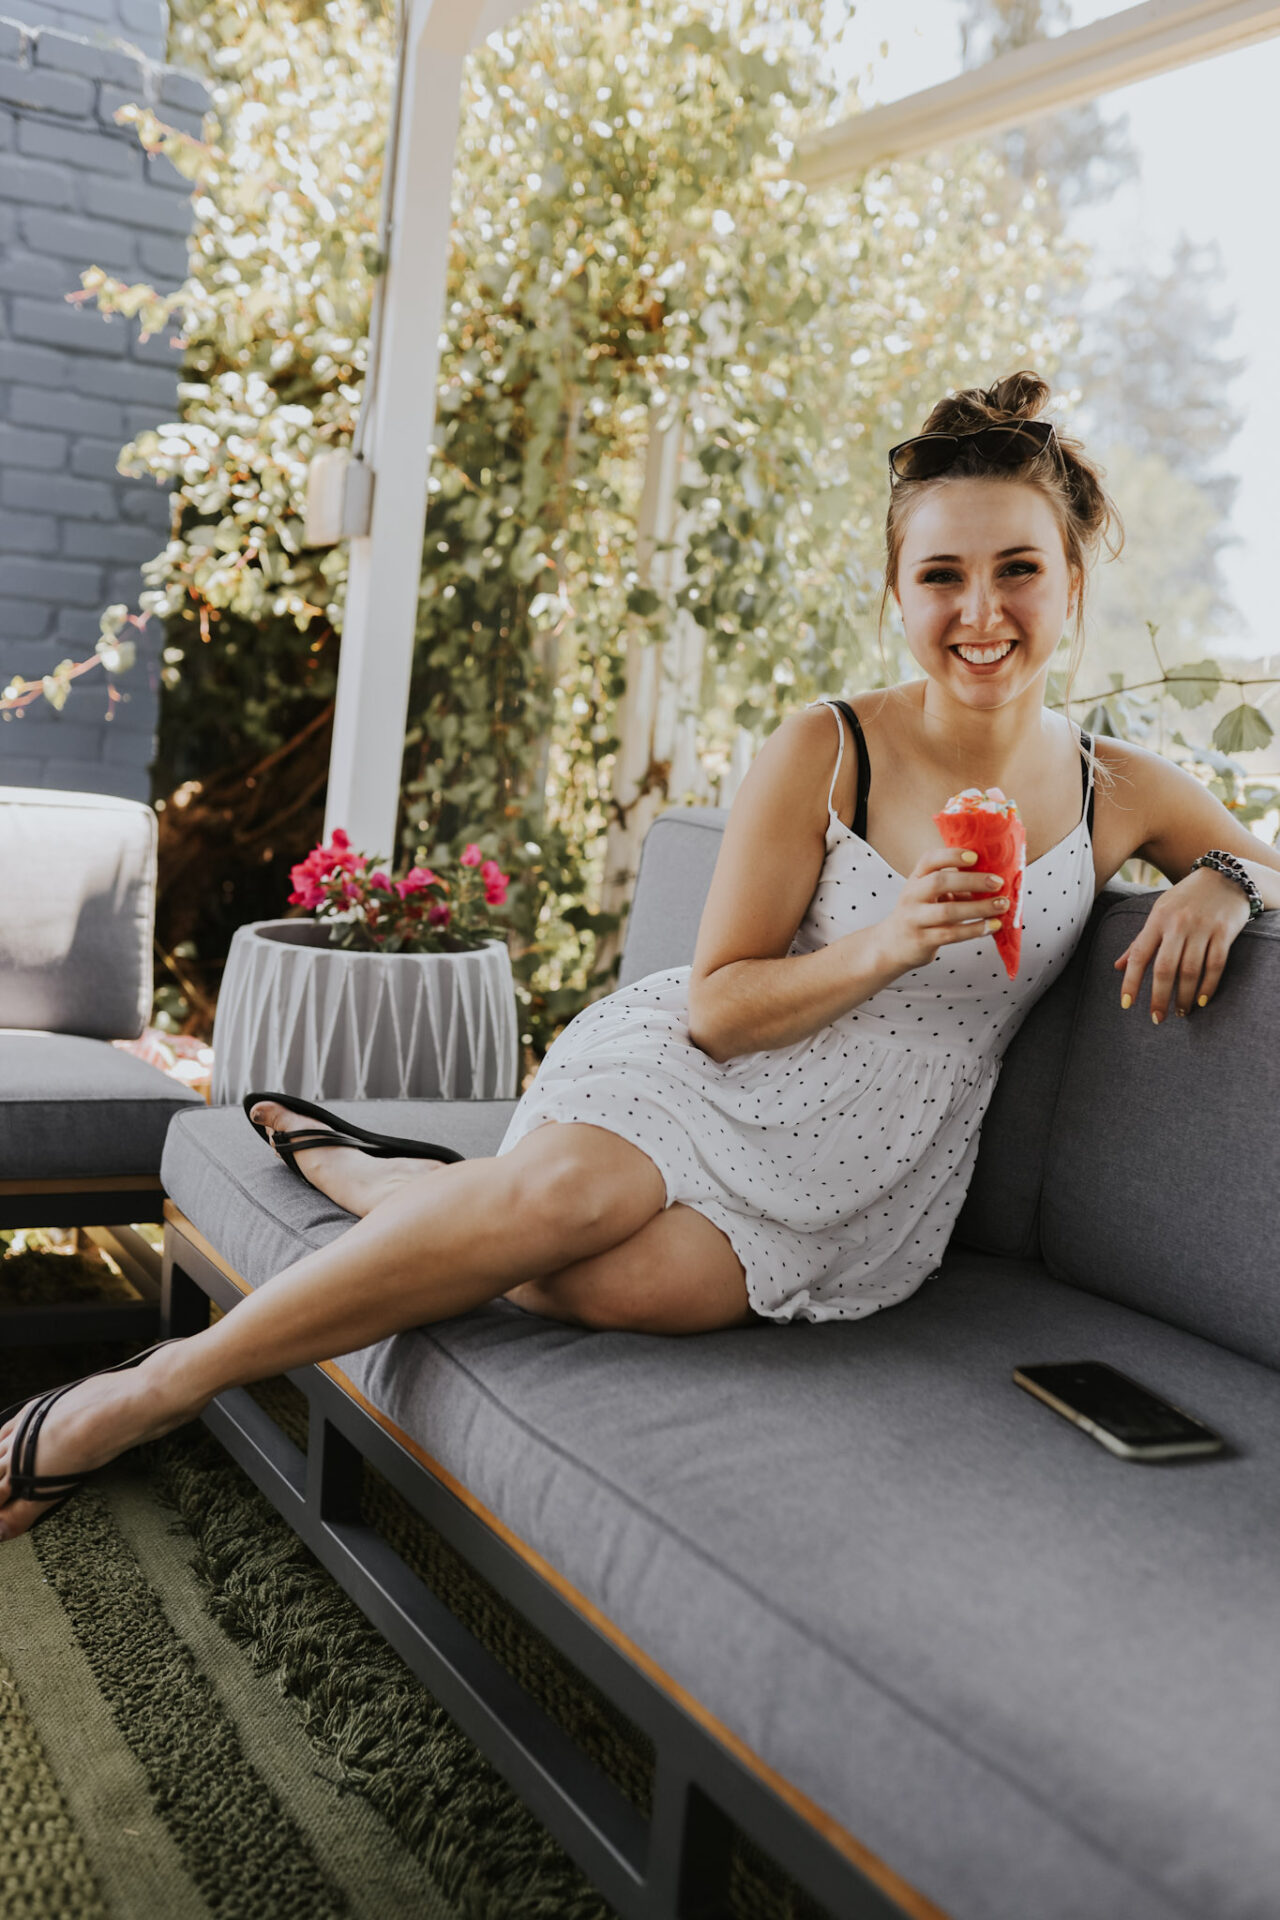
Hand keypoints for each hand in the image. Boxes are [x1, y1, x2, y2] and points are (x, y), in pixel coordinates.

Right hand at [873, 846, 1007, 976]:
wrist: (893, 945)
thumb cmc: (920, 914)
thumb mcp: (929, 893)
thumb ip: (953, 884)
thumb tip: (993, 878)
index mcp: (916, 878)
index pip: (929, 860)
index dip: (952, 855)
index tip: (975, 856)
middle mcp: (911, 896)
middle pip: (939, 882)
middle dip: (972, 880)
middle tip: (997, 882)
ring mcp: (915, 919)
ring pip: (948, 911)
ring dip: (979, 908)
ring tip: (1001, 905)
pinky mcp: (922, 940)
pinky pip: (952, 934)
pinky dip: (975, 929)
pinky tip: (991, 926)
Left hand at [1114, 866, 1250, 1022]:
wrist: (1225, 876)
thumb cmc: (1186, 898)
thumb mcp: (1159, 912)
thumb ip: (1140, 940)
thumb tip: (1118, 966)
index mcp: (1157, 920)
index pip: (1139, 955)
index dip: (1131, 982)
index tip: (1126, 1005)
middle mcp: (1178, 924)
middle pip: (1165, 968)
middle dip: (1159, 997)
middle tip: (1157, 1018)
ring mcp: (1202, 928)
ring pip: (1190, 970)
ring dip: (1184, 996)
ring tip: (1180, 1012)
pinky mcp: (1224, 932)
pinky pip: (1215, 965)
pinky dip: (1208, 986)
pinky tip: (1202, 1001)